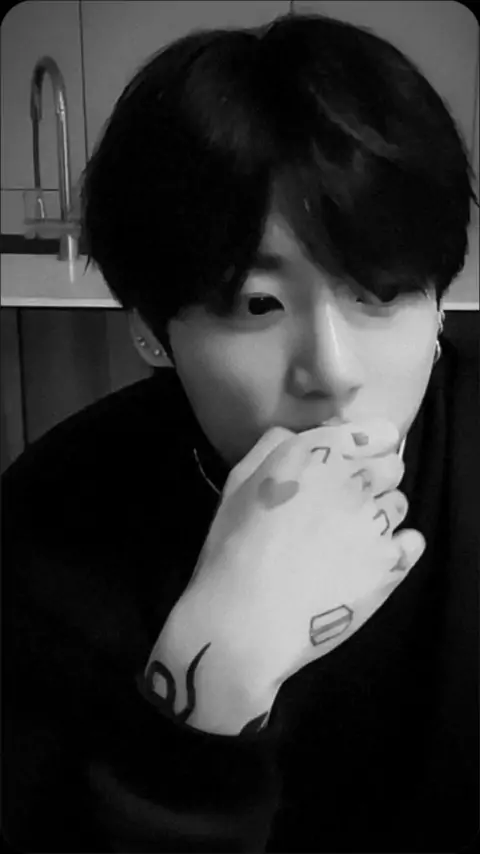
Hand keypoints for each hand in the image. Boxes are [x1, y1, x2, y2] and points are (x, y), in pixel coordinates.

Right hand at [181, 419, 424, 696]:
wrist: (245, 620)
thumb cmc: (231, 550)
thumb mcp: (239, 483)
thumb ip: (274, 446)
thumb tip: (301, 434)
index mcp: (317, 453)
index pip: (375, 432)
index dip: (367, 446)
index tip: (352, 464)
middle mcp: (354, 479)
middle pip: (391, 466)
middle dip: (372, 480)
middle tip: (341, 509)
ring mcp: (377, 521)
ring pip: (399, 504)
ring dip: (380, 515)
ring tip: (347, 543)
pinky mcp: (391, 562)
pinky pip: (412, 541)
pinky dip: (396, 549)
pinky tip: (367, 564)